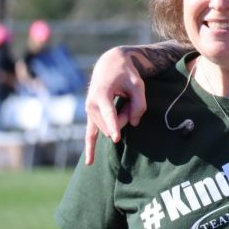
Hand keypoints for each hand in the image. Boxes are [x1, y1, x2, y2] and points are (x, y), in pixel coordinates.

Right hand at [83, 47, 147, 164]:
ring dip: (122, 118)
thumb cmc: (125, 73)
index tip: (117, 138)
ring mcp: (89, 112)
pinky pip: (89, 135)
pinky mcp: (91, 116)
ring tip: (123, 100)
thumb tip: (133, 124)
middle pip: (114, 123)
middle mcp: (91, 104)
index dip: (115, 125)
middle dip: (127, 115)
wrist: (109, 65)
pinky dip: (90, 148)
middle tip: (130, 98)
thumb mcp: (138, 84)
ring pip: (110, 128)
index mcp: (101, 94)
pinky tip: (90, 163)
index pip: (109, 113)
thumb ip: (139, 104)